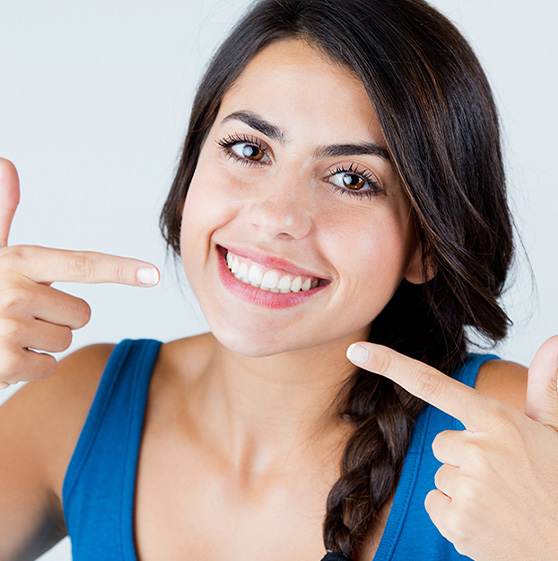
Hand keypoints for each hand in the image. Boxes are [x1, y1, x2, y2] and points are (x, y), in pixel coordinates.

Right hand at [0, 158, 159, 387]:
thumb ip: (3, 214)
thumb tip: (6, 164)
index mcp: (18, 261)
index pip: (82, 265)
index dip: (121, 270)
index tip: (153, 274)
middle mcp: (14, 291)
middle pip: (82, 313)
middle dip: (58, 319)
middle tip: (21, 315)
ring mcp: (7, 328)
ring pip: (66, 339)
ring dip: (42, 343)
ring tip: (8, 333)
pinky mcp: (3, 363)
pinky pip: (48, 366)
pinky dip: (31, 367)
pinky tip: (4, 354)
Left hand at [346, 337, 557, 560]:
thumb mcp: (556, 432)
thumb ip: (545, 387)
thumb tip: (553, 342)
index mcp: (499, 421)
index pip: (433, 385)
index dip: (390, 365)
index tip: (357, 351)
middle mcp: (478, 450)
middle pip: (441, 442)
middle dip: (464, 457)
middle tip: (503, 477)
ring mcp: (466, 489)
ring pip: (439, 474)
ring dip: (462, 487)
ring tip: (501, 502)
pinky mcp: (456, 523)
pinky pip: (434, 503)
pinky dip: (454, 514)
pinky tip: (487, 522)